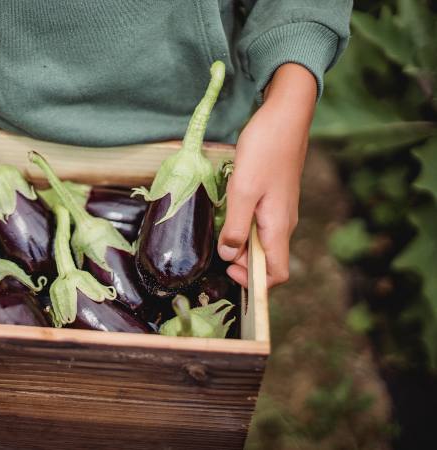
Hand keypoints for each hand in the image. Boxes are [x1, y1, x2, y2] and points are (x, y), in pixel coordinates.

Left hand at [217, 63, 316, 287]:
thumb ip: (235, 226)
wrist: (285, 116)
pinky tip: (228, 210)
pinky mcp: (274, 197)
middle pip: (265, 259)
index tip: (228, 270)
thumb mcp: (243, 190)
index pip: (277, 274)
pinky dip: (242, 225)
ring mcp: (279, 210)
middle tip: (216, 246)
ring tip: (219, 226)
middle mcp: (283, 223)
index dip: (254, 281)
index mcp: (278, 227)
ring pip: (260, 240)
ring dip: (240, 241)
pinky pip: (259, 223)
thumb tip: (229, 255)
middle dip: (241, 261)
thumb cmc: (265, 149)